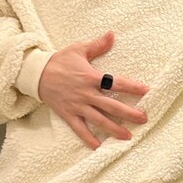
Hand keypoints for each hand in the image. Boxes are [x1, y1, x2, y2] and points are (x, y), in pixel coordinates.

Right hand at [37, 31, 148, 150]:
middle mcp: (86, 94)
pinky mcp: (68, 114)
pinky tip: (99, 148)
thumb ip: (98, 45)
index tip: (146, 91)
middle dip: (129, 113)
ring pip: (99, 120)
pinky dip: (89, 139)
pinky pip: (80, 129)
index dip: (132, 87)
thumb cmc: (60, 61)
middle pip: (111, 106)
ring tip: (128, 136)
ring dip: (114, 129)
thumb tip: (112, 34)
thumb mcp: (79, 50)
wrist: (37, 74)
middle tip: (144, 119)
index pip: (115, 83)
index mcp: (91, 77)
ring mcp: (78, 106)